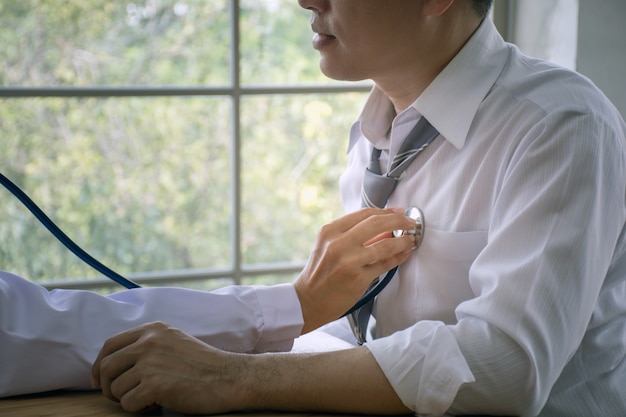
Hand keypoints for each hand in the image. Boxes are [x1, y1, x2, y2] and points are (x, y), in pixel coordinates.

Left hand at [91, 321, 245, 414]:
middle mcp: (148, 342)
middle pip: (106, 367)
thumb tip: (114, 363)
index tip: (99, 380)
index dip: (99, 365)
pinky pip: (128, 404)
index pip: (110, 345)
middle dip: (108, 387)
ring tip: (148, 399)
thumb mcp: (174, 341)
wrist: (228, 377)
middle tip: (120, 397)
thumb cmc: (204, 365)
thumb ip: (148, 345)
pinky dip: (138, 409)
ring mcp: (151, 363)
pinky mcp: (154, 385)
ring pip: (116, 388)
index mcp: (153, 330)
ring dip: (127, 399)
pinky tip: (155, 405)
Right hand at [294, 207, 417, 332]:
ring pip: (385, 245)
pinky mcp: (358, 279)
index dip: (386, 211)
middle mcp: (338, 244)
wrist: (308, 300)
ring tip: (411, 239)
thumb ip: (352, 234)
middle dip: (399, 221)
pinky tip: (405, 253)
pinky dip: (398, 258)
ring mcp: (349, 261)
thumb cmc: (320, 272)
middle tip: (411, 222)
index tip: (399, 212)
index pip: (364, 214)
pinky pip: (385, 265)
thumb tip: (384, 226)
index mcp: (330, 231)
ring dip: (403, 241)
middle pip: (376, 224)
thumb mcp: (328, 246)